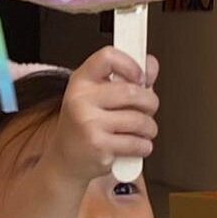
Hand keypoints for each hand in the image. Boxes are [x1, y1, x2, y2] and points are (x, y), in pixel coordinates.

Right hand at [48, 48, 159, 182]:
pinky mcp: (99, 146)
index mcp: (81, 81)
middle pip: (133, 92)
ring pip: (139, 120)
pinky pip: (137, 142)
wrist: (65, 160)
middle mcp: (81, 99)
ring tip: (141, 131)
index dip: (131, 65)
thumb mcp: (98, 96)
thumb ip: (126, 78)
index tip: (140, 77)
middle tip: (148, 109)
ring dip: (150, 128)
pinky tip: (135, 145)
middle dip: (150, 103)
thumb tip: (150, 64)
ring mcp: (88, 123)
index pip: (108, 57)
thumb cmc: (85, 125)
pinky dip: (144, 146)